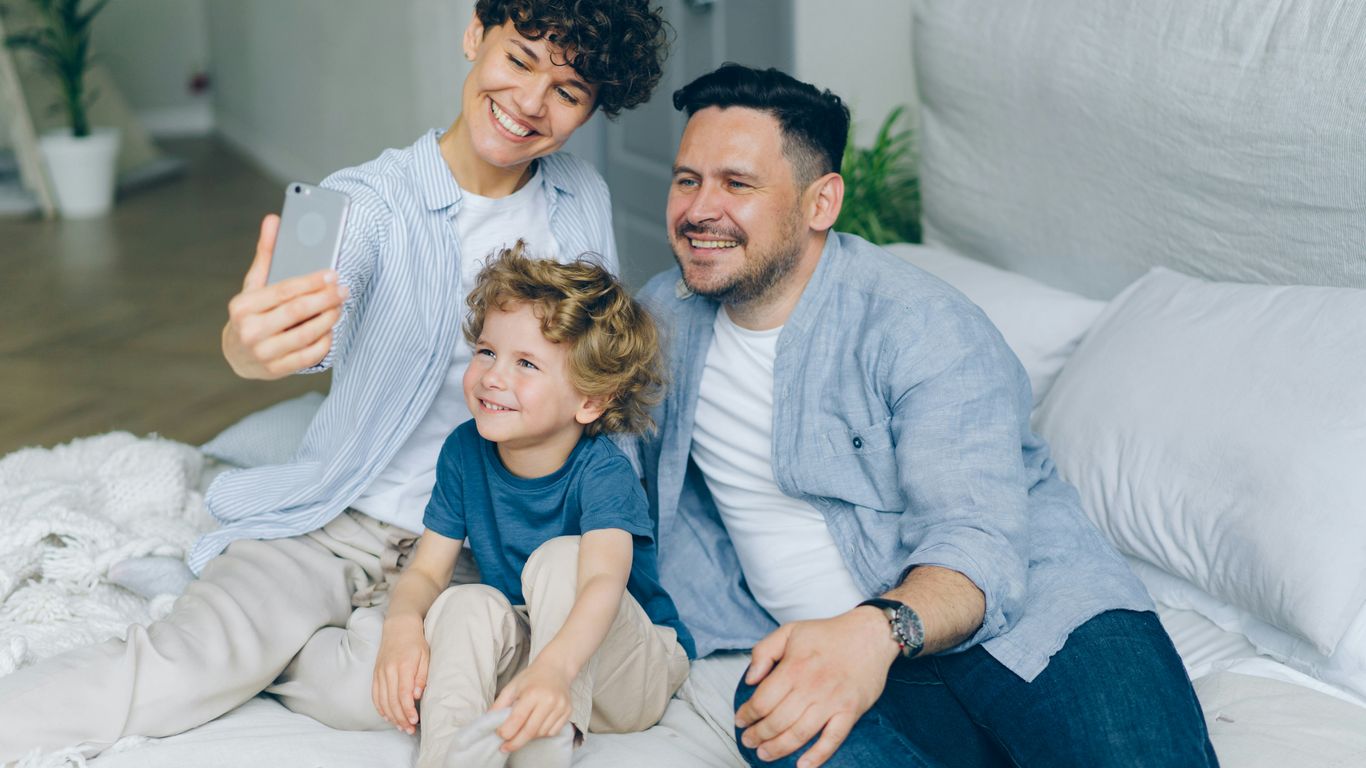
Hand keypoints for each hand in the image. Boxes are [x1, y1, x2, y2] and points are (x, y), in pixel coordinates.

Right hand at [222, 214, 347, 378]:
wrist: (237, 355)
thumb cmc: (252, 313)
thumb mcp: (254, 284)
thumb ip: (267, 253)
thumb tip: (274, 219)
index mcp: (243, 306)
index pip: (283, 291)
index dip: (311, 282)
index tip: (332, 273)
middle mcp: (250, 331)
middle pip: (297, 312)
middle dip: (325, 299)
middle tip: (343, 290)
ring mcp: (263, 353)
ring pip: (306, 334)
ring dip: (328, 319)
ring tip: (340, 307)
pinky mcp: (276, 370)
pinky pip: (308, 355)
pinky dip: (324, 342)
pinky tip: (331, 329)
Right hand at [372, 616, 429, 734]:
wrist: (398, 627)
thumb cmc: (416, 642)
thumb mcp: (425, 656)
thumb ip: (421, 676)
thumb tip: (416, 696)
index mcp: (403, 666)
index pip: (403, 693)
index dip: (408, 710)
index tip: (414, 720)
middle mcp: (388, 670)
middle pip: (392, 700)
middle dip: (400, 718)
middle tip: (409, 729)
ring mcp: (379, 672)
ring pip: (382, 700)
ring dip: (391, 716)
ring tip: (401, 727)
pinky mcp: (375, 674)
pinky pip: (375, 695)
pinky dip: (380, 708)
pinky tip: (387, 717)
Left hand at [490, 657, 574, 752]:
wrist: (556, 668)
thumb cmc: (532, 677)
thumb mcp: (512, 686)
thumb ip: (499, 704)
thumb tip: (489, 722)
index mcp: (533, 693)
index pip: (517, 720)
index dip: (506, 732)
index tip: (500, 736)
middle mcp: (549, 701)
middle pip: (530, 731)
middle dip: (516, 742)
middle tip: (506, 747)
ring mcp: (560, 707)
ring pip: (541, 733)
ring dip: (529, 736)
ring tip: (523, 729)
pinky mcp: (568, 712)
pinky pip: (553, 732)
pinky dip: (542, 733)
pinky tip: (536, 725)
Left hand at [735, 609, 899, 767]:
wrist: (870, 634)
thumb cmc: (828, 633)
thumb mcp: (790, 630)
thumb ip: (764, 651)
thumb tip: (750, 679)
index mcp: (794, 667)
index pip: (762, 700)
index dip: (747, 715)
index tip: (741, 721)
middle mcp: (811, 687)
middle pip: (777, 721)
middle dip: (758, 735)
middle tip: (750, 741)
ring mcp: (832, 701)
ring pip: (799, 734)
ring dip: (779, 748)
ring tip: (765, 754)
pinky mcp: (850, 711)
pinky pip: (833, 739)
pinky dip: (818, 756)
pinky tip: (803, 765)